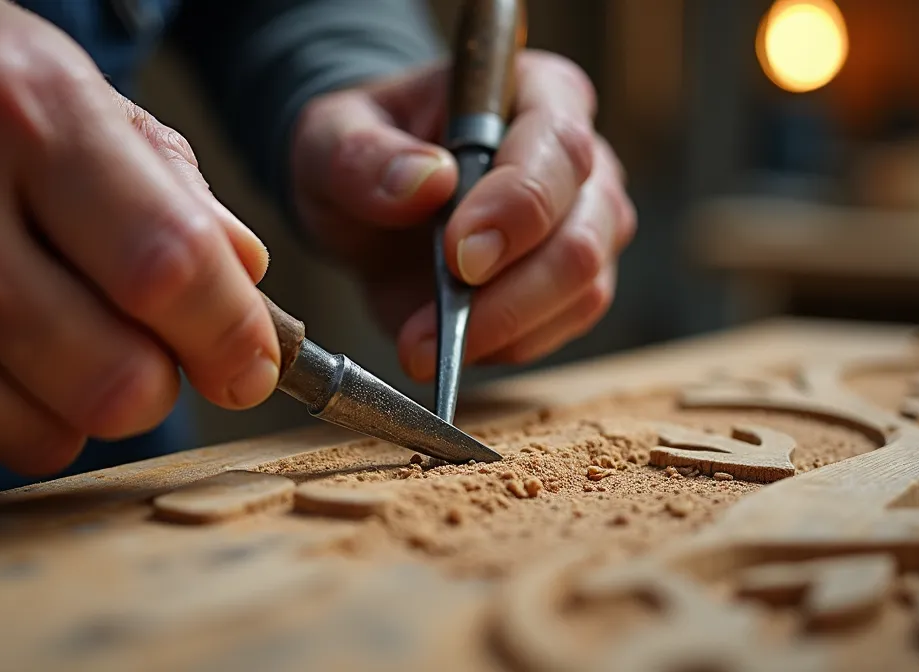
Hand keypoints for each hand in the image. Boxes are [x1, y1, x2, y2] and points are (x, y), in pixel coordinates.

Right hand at [0, 2, 275, 475]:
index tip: (250, 360)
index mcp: (13, 116)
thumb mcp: (55, 80)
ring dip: (70, 399)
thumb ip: (167, 180)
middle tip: (142, 343)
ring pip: (46, 437)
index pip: (168, 269)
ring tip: (31, 323)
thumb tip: (242, 280)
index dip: (233, 335)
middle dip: (158, 376)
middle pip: (118, 380)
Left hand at [289, 50, 634, 379]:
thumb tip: (427, 181)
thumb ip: (363, 154)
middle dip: (509, 292)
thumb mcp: (331, 137)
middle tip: (434, 321)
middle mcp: (581, 160)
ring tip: (421, 343)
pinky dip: (502, 347)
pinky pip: (560, 329)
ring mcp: (587, 225)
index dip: (516, 209)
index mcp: (538, 93)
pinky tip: (444, 346)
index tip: (459, 256)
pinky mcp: (574, 286)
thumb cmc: (362, 153)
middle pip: (581, 236)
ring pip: (582, 291)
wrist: (370, 207)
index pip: (558, 149)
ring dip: (501, 329)